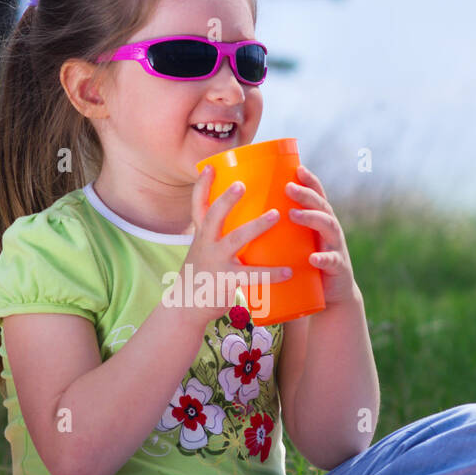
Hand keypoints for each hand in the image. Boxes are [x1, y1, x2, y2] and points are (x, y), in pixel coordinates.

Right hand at [172, 166, 293, 326]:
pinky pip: (253, 275)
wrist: (186, 308)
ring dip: (256, 225)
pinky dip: (272, 273)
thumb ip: (218, 237)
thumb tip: (244, 220)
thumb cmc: (201, 276)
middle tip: (242, 184)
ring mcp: (216, 262)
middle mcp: (206, 245)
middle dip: (227, 200)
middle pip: (214, 216)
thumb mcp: (203, 252)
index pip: (198, 206)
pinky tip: (289, 271)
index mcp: (201, 235)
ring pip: (236, 239)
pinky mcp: (228, 281)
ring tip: (276, 215)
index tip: (209, 166)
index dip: (202, 185)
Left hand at [285, 165, 360, 306]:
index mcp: (320, 222)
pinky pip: (332, 262)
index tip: (297, 168)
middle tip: (288, 187)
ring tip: (294, 214)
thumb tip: (249, 217)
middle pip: (321, 206)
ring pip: (328, 227)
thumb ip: (282, 231)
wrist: (331, 297)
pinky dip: (323, 259)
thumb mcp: (297, 245)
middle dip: (306, 194)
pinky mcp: (337, 269)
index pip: (317, 196)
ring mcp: (336, 248)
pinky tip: (313, 258)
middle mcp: (330, 230)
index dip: (310, 181)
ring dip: (311, 218)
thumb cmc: (306, 266)